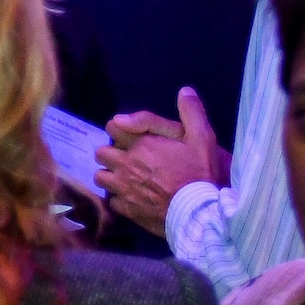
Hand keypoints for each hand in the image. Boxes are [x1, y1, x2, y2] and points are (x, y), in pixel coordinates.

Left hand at [97, 88, 227, 236]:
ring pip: (100, 177)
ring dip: (110, 176)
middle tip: (127, 160)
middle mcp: (126, 164)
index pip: (112, 127)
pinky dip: (119, 200)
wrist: (202, 213)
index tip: (129, 136)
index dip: (119, 129)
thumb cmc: (201, 174)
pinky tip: (132, 199)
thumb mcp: (203, 139)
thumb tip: (185, 90)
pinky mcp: (127, 209)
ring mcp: (123, 188)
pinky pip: (112, 201)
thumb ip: (192, 113)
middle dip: (111, 154)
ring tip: (125, 179)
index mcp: (141, 144)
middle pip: (101, 152)